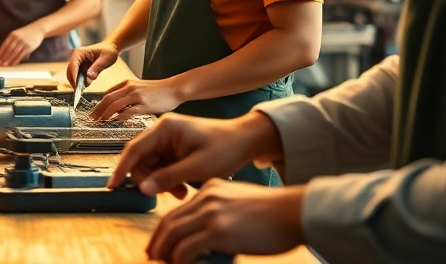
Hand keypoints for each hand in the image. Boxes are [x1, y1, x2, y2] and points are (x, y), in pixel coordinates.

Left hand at [0, 24, 45, 66]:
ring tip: (4, 65)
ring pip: (14, 53)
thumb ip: (11, 41)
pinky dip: (16, 60)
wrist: (38, 29)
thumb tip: (5, 52)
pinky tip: (13, 64)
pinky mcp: (29, 47)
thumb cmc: (26, 32)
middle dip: (3, 58)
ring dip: (8, 60)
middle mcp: (17, 38)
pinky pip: (21, 55)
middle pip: (8, 50)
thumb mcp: (17, 33)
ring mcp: (23, 42)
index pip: (4, 45)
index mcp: (12, 34)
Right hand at [66, 41, 119, 87]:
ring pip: (72, 75)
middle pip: (70, 72)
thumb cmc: (108, 52)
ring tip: (81, 91)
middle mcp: (76, 57)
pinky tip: (85, 86)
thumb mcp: (105, 59)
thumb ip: (97, 68)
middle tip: (79, 92)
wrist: (110, 48)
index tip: (76, 87)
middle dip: (74, 82)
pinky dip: (80, 82)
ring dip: (76, 83)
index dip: (74, 77)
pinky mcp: (80, 68)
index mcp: (79, 53)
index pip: (73, 66)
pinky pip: (78, 77)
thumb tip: (89, 77)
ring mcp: (77, 63)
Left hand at [88, 78, 184, 121]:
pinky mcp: (145, 105)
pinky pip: (128, 111)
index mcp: (127, 84)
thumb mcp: (139, 88)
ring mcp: (137, 96)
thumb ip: (127, 95)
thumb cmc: (158, 91)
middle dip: (98, 109)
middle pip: (108, 99)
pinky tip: (115, 122)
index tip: (94, 112)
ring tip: (101, 121)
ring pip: (115, 104)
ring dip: (105, 114)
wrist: (174, 88)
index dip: (99, 104)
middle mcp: (130, 88)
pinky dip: (120, 117)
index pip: (108, 93)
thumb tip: (117, 108)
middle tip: (92, 118)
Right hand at [108, 113, 265, 197]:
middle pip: (140, 159)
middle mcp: (162, 131)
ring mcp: (168, 140)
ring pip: (150, 166)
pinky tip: (183, 187)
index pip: (134, 149)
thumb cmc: (225, 148)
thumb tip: (142, 188)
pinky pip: (161, 167)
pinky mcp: (174, 148)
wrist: (245, 142)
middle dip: (150, 179)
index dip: (122, 169)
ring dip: (160, 182)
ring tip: (181, 192)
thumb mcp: (196, 167)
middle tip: (167, 194)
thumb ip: (167, 178)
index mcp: (165, 128)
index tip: (112, 185)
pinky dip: (168, 179)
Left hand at [147, 180, 305, 263]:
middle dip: (158, 242)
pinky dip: (178, 260)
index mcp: (211, 189)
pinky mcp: (218, 232)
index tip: (160, 243)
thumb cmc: (274, 213)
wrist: (293, 212)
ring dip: (164, 252)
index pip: (178, 210)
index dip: (164, 229)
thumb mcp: (240, 201)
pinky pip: (186, 249)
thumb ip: (221, 210)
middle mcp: (207, 198)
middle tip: (152, 256)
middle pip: (170, 222)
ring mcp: (211, 214)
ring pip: (173, 234)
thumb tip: (208, 234)